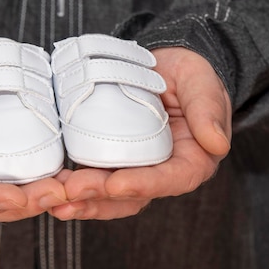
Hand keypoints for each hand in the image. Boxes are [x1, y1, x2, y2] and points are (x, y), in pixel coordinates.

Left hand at [50, 47, 231, 220]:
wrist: (167, 66)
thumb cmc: (191, 75)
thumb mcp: (203, 84)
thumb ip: (208, 110)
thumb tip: (218, 143)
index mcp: (192, 160)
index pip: (171, 180)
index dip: (143, 185)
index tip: (115, 185)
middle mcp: (162, 171)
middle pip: (134, 195)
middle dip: (101, 198)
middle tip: (71, 192)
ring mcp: (136, 168)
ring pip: (110, 195)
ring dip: (83, 201)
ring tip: (54, 200)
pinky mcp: (113, 160)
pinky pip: (95, 179)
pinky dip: (74, 186)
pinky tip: (50, 186)